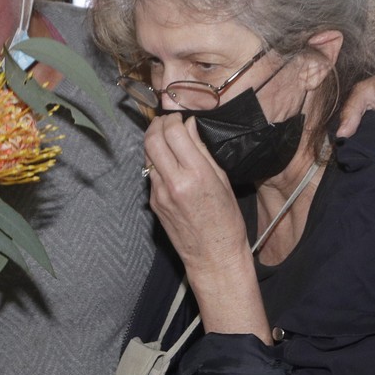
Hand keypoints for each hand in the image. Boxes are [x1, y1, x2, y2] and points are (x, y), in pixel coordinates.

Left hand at [146, 115, 269, 339]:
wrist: (213, 257)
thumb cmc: (226, 220)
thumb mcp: (223, 181)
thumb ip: (203, 152)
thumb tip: (190, 126)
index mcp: (196, 174)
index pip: (174, 132)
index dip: (175, 118)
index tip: (182, 117)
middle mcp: (174, 182)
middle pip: (152, 139)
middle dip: (158, 124)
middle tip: (169, 122)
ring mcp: (159, 193)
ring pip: (147, 155)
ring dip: (155, 141)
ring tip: (168, 139)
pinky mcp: (153, 202)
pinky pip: (150, 173)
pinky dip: (157, 161)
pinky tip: (170, 163)